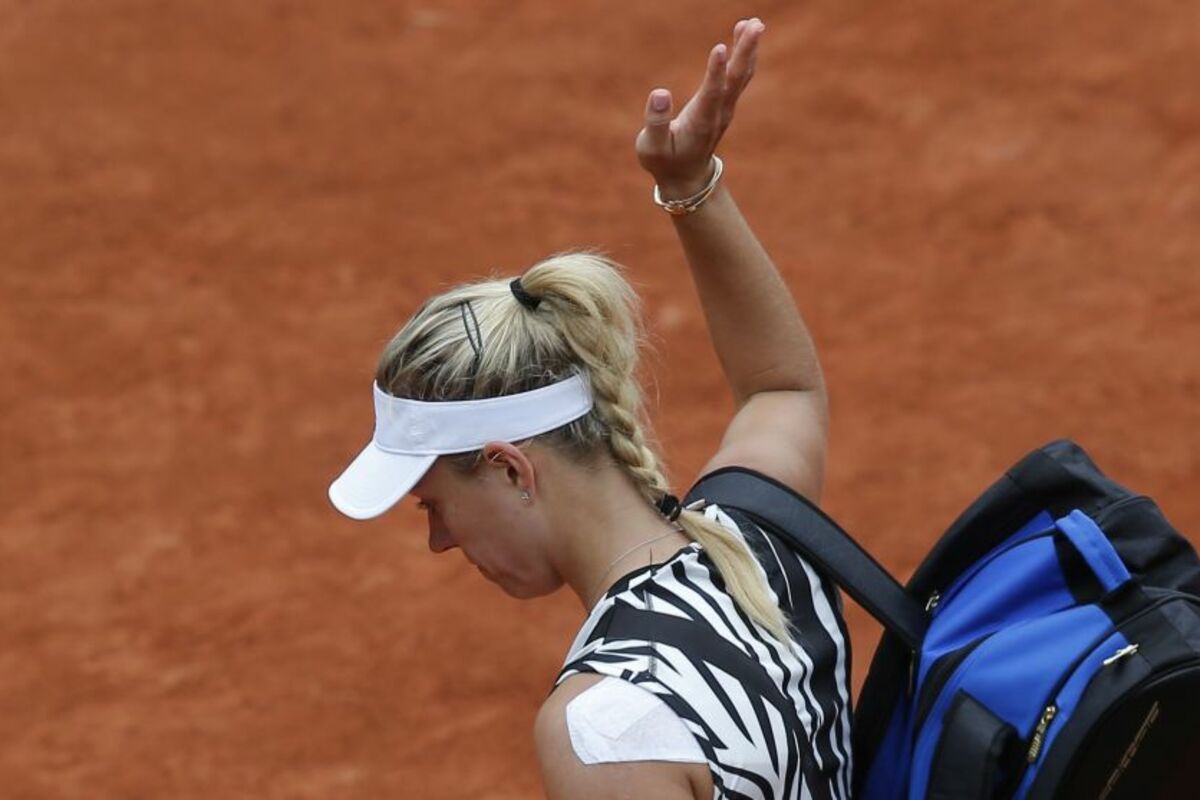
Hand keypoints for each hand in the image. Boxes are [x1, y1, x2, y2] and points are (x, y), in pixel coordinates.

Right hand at [635, 18, 764, 197]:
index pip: (711, 94)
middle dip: (745, 51)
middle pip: (735, 79)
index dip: (716, 72)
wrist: (688, 179)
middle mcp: (718, 113)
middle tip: (755, 25)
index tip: (720, 47)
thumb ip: (655, 123)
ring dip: (748, 49)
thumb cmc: (665, 162)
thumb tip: (659, 93)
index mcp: (700, 123)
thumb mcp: (651, 149)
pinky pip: (738, 75)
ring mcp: (725, 108)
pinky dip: (743, 54)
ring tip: (753, 23)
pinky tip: (743, 33)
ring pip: (741, 75)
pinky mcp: (725, 103)